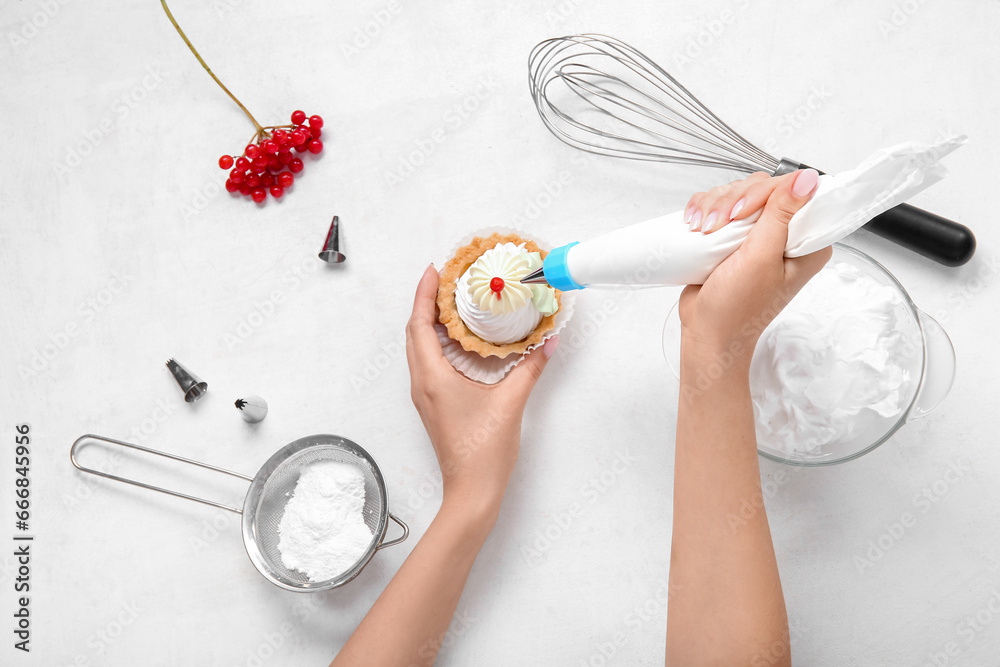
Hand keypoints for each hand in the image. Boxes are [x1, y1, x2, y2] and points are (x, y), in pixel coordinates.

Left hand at [405, 264, 557, 515]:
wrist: (472, 492)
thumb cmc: (484, 452)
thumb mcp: (511, 403)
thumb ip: (530, 367)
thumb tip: (548, 342)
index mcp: (432, 377)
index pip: (419, 324)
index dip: (424, 294)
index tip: (435, 270)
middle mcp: (422, 383)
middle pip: (414, 333)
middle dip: (427, 303)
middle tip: (447, 280)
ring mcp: (425, 396)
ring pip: (419, 349)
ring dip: (431, 323)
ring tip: (453, 302)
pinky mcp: (434, 405)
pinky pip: (428, 364)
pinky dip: (438, 344)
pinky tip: (461, 340)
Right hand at [679, 169, 830, 358]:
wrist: (708, 331)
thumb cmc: (737, 307)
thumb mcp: (761, 259)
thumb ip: (782, 215)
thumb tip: (807, 178)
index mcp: (806, 242)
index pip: (792, 192)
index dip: (763, 194)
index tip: (739, 214)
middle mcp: (785, 235)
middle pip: (760, 188)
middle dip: (731, 202)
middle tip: (715, 226)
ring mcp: (758, 235)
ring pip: (736, 194)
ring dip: (713, 207)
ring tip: (702, 231)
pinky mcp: (734, 237)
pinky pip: (719, 206)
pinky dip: (704, 210)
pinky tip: (695, 226)